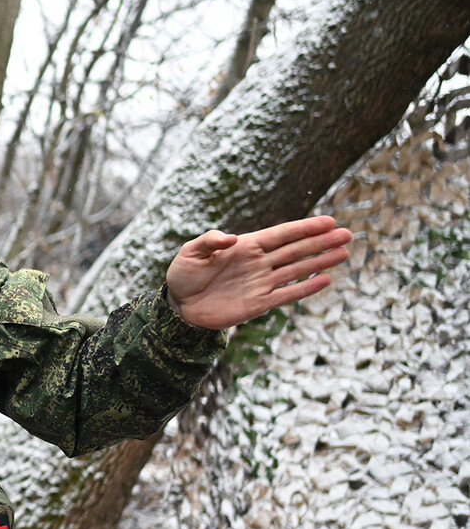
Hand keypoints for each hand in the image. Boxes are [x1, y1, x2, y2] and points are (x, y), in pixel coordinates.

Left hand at [165, 216, 351, 329]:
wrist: (179, 306)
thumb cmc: (184, 275)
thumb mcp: (190, 252)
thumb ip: (210, 241)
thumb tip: (232, 238)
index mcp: (246, 246)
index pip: (281, 234)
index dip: (305, 228)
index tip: (329, 222)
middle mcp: (259, 263)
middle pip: (296, 250)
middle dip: (321, 242)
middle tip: (348, 234)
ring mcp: (261, 282)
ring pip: (297, 270)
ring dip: (320, 262)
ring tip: (343, 253)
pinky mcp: (259, 303)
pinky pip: (287, 294)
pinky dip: (306, 288)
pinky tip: (326, 280)